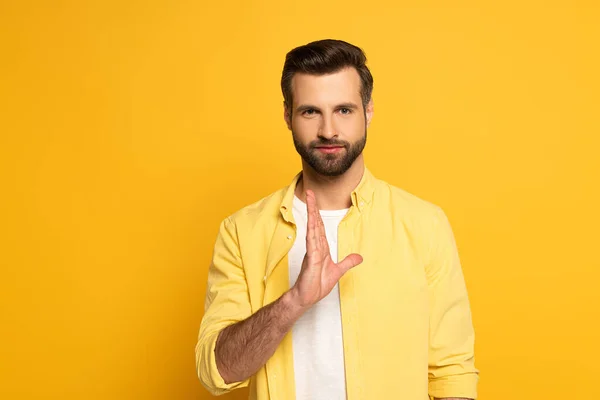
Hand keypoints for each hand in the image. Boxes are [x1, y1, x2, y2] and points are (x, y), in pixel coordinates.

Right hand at [291, 189, 362, 307]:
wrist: (307, 297)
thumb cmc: (316, 285)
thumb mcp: (338, 271)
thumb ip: (348, 262)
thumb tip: (359, 257)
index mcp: (321, 247)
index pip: (319, 226)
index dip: (317, 212)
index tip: (315, 200)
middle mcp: (315, 246)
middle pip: (315, 222)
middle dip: (313, 207)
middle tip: (310, 192)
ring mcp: (312, 251)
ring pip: (312, 228)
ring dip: (311, 213)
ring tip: (309, 199)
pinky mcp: (311, 259)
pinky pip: (312, 242)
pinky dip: (312, 231)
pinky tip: (312, 222)